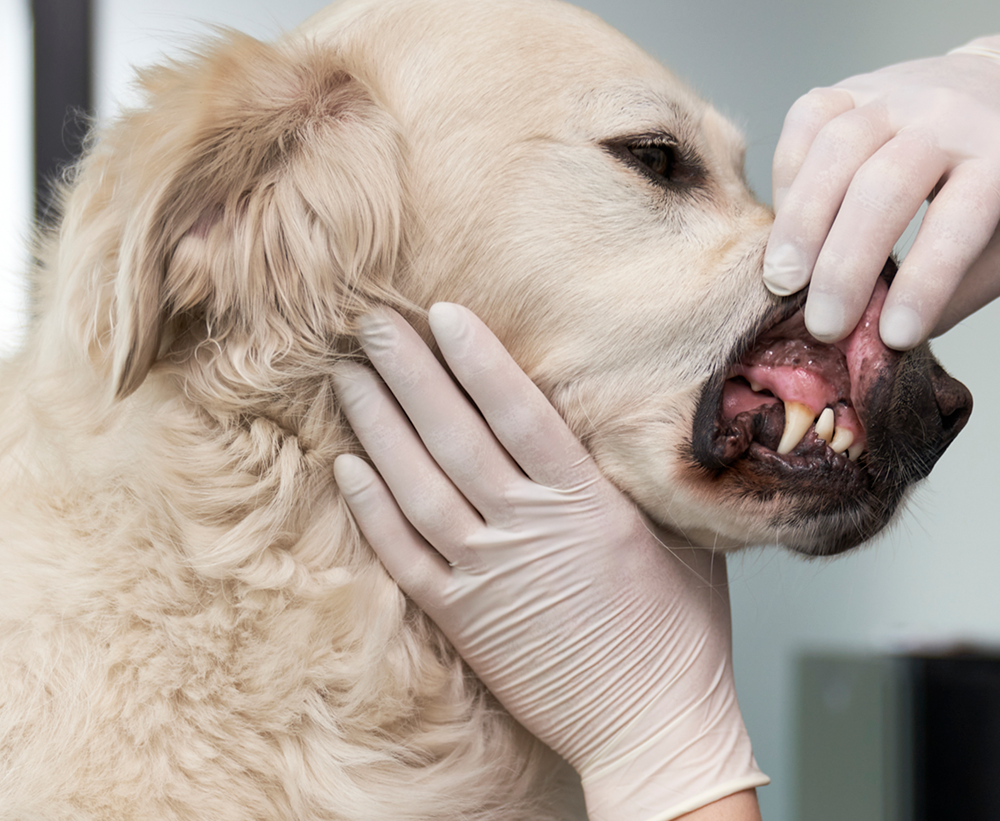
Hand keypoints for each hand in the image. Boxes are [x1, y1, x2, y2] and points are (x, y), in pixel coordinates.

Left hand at [332, 304, 766, 820]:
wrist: (653, 727)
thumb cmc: (681, 632)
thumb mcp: (686, 536)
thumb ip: (645, 475)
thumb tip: (626, 413)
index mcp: (587, 504)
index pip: (519, 415)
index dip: (477, 360)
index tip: (442, 313)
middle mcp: (528, 531)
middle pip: (455, 439)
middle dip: (409, 374)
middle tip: (370, 324)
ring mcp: (487, 576)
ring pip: (418, 488)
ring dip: (378, 428)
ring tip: (348, 377)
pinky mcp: (462, 618)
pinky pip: (404, 555)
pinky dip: (372, 510)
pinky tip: (347, 467)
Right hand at [763, 35, 999, 348]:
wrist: (993, 94)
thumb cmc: (995, 189)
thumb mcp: (999, 244)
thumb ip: (947, 287)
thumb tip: (876, 335)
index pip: (957, 222)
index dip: (924, 284)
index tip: (893, 338)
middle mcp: (948, 114)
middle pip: (883, 186)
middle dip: (845, 263)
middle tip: (822, 324)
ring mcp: (895, 93)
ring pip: (835, 149)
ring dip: (800, 223)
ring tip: (781, 280)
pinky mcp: (851, 87)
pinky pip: (805, 121)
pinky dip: (787, 177)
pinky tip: (783, 224)